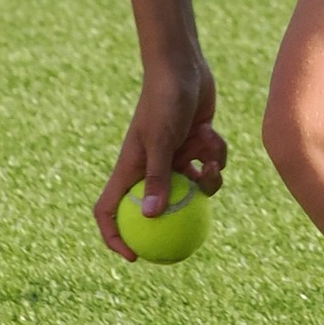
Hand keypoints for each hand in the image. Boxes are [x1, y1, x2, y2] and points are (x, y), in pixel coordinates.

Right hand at [95, 53, 223, 262]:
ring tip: (209, 163)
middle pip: (157, 207)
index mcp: (130, 169)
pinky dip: (214, 156)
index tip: (135, 257)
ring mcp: (173, 157)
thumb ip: (157, 178)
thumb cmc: (164, 101)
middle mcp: (149, 167)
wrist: (184, 67)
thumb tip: (152, 219)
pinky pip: (208, 166)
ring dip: (206, 180)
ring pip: (192, 188)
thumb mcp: (161, 141)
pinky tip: (212, 136)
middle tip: (194, 236)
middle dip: (178, 220)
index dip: (115, 237)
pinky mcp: (194, 146)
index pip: (109, 210)